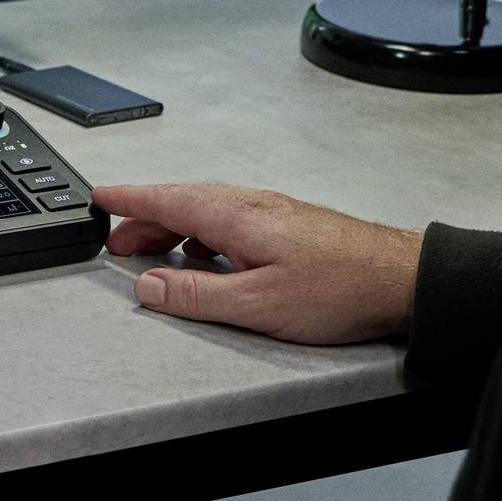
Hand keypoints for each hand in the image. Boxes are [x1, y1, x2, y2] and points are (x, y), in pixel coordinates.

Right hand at [93, 183, 421, 344]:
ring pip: (206, 212)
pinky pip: (229, 221)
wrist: (402, 279)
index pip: (165, 198)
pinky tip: (211, 261)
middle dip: (144, 221)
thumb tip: (148, 287)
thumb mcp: (258, 302)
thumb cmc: (340, 288)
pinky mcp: (288, 226)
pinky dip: (204, 235)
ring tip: (158, 257)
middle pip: (181, 203)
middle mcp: (250, 204)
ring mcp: (271, 212)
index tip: (99, 198)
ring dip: (174, 229)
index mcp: (234, 215)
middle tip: (118, 245)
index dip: (128, 199)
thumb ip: (197, 295)